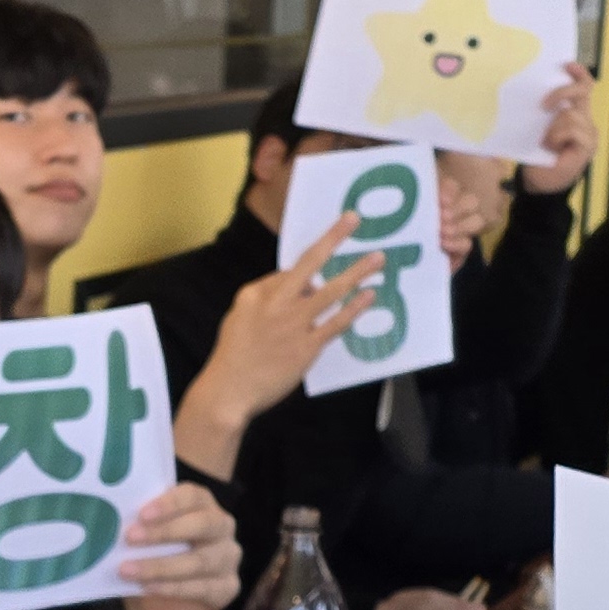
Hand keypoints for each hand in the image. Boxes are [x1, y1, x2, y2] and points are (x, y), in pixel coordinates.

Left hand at [117, 481, 242, 609]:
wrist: (167, 594)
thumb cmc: (157, 551)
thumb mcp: (150, 531)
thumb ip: (141, 522)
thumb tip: (111, 516)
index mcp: (204, 504)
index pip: (193, 496)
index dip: (169, 504)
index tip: (142, 513)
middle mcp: (223, 527)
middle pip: (202, 524)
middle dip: (165, 531)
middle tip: (130, 537)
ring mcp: (228, 558)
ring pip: (200, 561)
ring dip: (161, 566)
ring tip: (128, 570)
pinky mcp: (228, 587)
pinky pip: (202, 588)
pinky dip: (172, 588)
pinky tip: (148, 588)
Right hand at [172, 215, 382, 473]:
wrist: (230, 391)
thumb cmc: (235, 354)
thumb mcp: (240, 315)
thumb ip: (267, 294)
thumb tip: (299, 285)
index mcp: (257, 293)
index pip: (289, 270)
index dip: (310, 266)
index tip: (331, 245)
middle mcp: (276, 303)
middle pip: (310, 263)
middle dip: (333, 238)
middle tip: (353, 219)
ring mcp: (294, 325)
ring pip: (331, 291)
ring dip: (356, 273)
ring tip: (378, 260)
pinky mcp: (307, 348)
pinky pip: (336, 323)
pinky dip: (354, 308)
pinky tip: (369, 296)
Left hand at [521, 60, 598, 196]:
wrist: (539, 182)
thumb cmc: (537, 154)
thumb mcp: (536, 126)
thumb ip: (543, 110)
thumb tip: (529, 89)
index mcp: (575, 112)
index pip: (584, 86)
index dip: (579, 73)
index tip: (568, 64)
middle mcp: (586, 119)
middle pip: (582, 91)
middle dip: (561, 92)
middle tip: (544, 105)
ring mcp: (589, 132)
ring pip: (571, 114)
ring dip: (553, 127)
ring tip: (545, 142)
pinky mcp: (588, 145)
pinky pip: (572, 129)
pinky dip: (557, 136)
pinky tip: (552, 146)